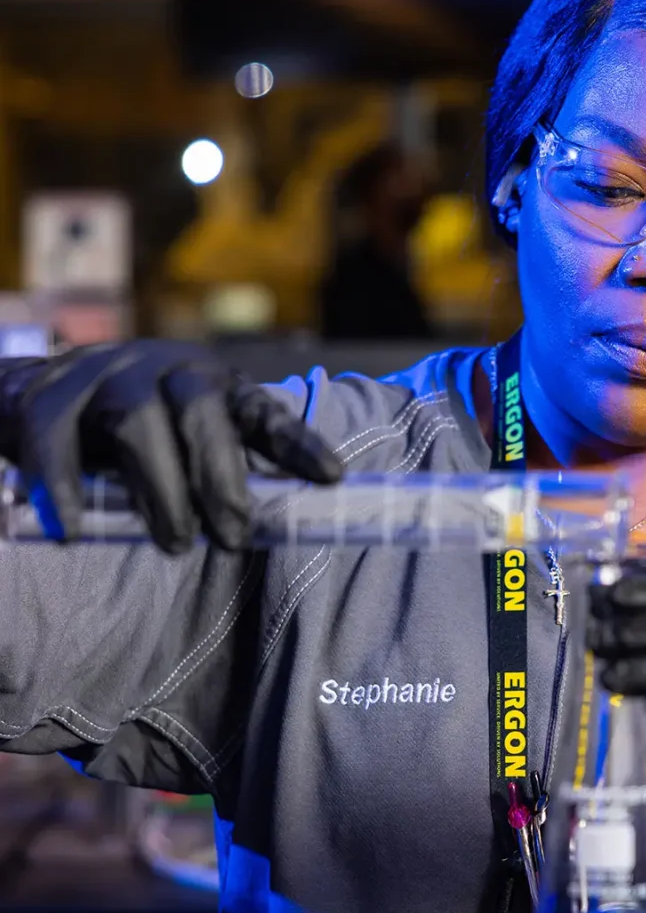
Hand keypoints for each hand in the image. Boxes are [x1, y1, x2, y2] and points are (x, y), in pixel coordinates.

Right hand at [0, 342, 341, 551]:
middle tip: (235, 537)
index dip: (298, 442)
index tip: (333, 478)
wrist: (45, 394)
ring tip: (177, 543)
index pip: (262, 410)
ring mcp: (108, 375)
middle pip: (200, 411)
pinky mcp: (52, 395)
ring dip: (161, 488)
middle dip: (221, 477)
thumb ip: (225, 475)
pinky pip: (58, 440)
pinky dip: (65, 487)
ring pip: (138, 423)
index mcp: (214, 383)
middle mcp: (165, 369)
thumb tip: (277, 530)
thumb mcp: (191, 443)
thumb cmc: (141, 433)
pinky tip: (74, 530)